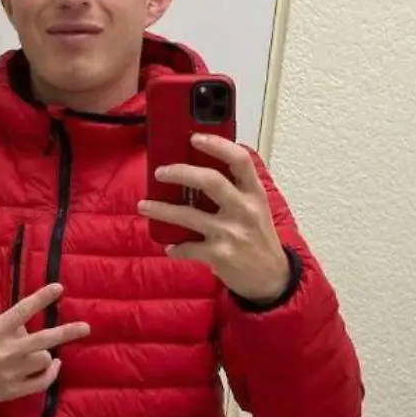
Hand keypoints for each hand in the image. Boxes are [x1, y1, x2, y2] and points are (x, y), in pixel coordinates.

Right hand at [0, 283, 89, 404]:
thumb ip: (7, 322)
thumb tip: (29, 324)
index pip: (23, 310)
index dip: (42, 298)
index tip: (59, 288)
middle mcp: (6, 350)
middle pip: (44, 339)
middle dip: (68, 332)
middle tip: (86, 328)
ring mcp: (11, 371)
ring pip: (45, 358)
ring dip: (46, 353)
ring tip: (42, 351)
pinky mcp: (13, 389)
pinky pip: (42, 381)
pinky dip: (51, 372)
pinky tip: (54, 365)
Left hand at [138, 134, 290, 303]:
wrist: (272, 278)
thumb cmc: (259, 238)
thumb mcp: (256, 208)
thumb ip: (235, 189)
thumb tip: (196, 169)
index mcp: (254, 194)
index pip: (240, 160)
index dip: (217, 145)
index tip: (194, 137)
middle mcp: (244, 210)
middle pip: (210, 181)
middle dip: (180, 172)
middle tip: (160, 172)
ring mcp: (231, 233)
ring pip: (189, 215)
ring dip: (162, 209)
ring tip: (144, 205)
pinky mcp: (220, 255)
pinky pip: (188, 247)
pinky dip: (176, 248)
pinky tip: (170, 247)